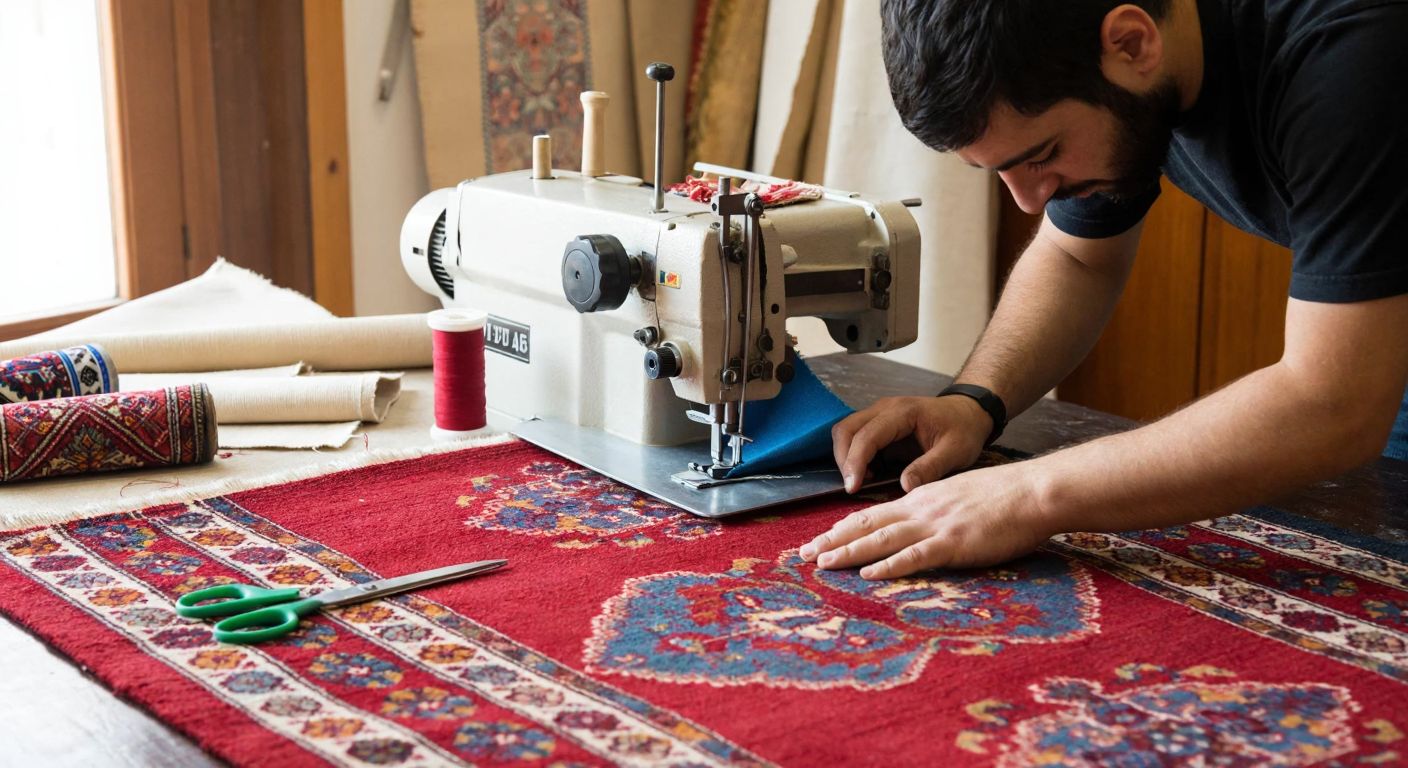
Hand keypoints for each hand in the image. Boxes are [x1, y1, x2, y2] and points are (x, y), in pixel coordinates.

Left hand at [797, 464, 1054, 578]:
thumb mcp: (961, 495)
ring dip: (848, 551)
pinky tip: (868, 573)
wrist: (1034, 491)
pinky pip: (915, 556)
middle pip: (867, 525)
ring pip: (881, 539)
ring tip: (821, 562)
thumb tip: (920, 523)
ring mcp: (936, 526)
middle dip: (832, 539)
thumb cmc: (1006, 496)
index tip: (822, 538)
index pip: (874, 514)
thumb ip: (937, 509)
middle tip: (802, 554)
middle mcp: (921, 509)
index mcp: (923, 498)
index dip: (845, 527)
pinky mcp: (954, 543)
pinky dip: (889, 565)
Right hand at [831, 395, 991, 492]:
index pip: (867, 435)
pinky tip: (871, 474)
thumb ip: (930, 468)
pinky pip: (856, 437)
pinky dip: (854, 456)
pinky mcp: (879, 423)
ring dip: (847, 457)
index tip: (853, 488)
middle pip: (846, 429)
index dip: (855, 462)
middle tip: (853, 487)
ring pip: (846, 431)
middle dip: (844, 460)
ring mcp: (879, 413)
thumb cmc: (963, 429)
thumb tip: (904, 486)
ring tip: (863, 481)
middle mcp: (885, 408)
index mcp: (903, 412)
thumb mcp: (955, 452)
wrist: (969, 412)